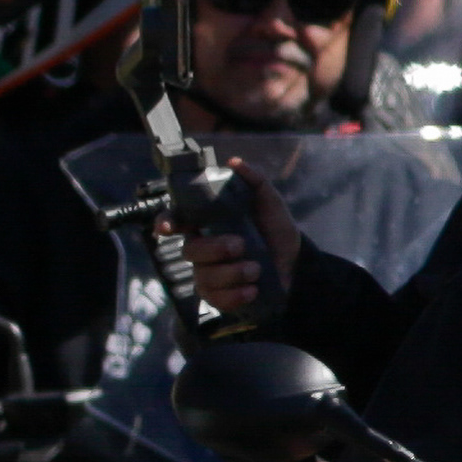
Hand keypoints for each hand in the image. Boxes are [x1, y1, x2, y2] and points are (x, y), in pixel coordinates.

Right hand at [169, 174, 300, 318]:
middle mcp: (203, 249)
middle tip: (240, 245)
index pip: (177, 220)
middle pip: (190, 250)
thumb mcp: (268, 201)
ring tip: (256, 270)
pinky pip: (215, 299)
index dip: (166, 222)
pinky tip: (252, 290)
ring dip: (232, 273)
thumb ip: (254, 180)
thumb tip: (234, 162)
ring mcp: (208, 274)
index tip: (168, 228)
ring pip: (204, 276)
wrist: (294, 263)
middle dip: (215, 249)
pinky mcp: (218, 297)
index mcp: (208, 223)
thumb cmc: (275, 230)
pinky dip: (235, 295)